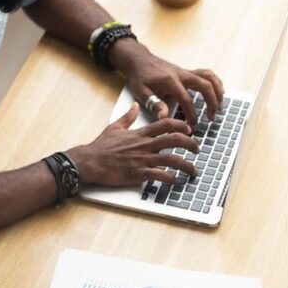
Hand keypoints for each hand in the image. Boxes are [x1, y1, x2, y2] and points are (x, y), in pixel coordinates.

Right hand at [66, 102, 197, 185]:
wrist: (90, 161)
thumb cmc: (101, 146)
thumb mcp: (115, 127)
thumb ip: (128, 117)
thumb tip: (135, 106)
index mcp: (140, 134)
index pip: (166, 124)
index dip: (181, 125)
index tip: (189, 129)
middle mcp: (145, 145)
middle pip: (174, 140)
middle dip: (191, 144)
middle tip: (197, 149)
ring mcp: (143, 159)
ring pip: (172, 159)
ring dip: (186, 165)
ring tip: (194, 170)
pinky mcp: (138, 173)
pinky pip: (159, 175)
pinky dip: (170, 178)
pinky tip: (175, 180)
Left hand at [108, 39, 224, 129]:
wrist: (139, 60)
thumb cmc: (140, 76)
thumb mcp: (141, 92)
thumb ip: (154, 104)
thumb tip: (164, 117)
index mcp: (170, 81)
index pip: (186, 100)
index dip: (192, 115)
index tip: (193, 126)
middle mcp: (181, 74)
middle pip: (205, 86)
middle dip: (211, 103)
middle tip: (211, 117)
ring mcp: (186, 71)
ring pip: (209, 77)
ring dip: (218, 91)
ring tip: (220, 106)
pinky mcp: (188, 71)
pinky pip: (207, 74)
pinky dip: (215, 82)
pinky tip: (217, 93)